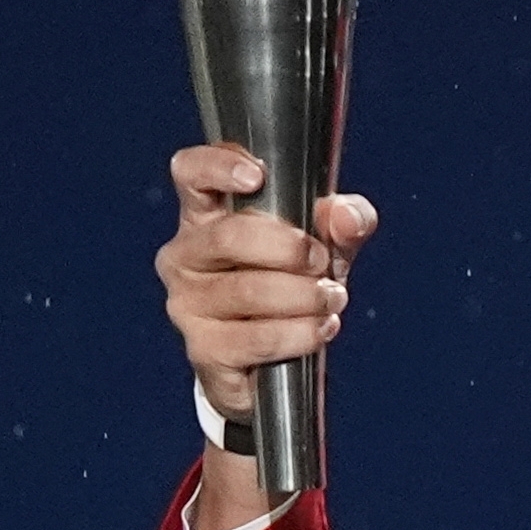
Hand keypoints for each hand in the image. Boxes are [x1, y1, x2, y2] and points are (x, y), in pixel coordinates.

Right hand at [155, 144, 376, 522]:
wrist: (273, 363)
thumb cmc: (289, 285)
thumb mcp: (324, 244)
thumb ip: (344, 221)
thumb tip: (346, 216)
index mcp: (206, 215)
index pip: (191, 172)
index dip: (217, 166)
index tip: (257, 176)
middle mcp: (185, 256)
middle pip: (229, 235)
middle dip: (290, 248)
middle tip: (323, 262)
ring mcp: (187, 305)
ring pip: (247, 291)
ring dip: (303, 296)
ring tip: (332, 300)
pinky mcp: (203, 351)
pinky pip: (255, 340)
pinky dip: (297, 334)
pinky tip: (318, 330)